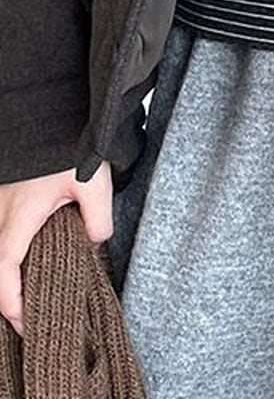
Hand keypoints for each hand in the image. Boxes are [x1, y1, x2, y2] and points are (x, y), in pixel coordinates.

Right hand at [0, 160, 113, 338]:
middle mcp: (0, 216)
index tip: (25, 324)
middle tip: (32, 318)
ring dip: (10, 276)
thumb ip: (97, 218)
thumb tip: (94, 243)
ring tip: (35, 294)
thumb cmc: (69, 145)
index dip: (12, 305)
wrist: (53, 116)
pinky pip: (4, 236)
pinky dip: (12, 256)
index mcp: (17, 217)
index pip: (4, 273)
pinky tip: (34, 260)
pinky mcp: (6, 199)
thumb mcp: (93, 182)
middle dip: (10, 298)